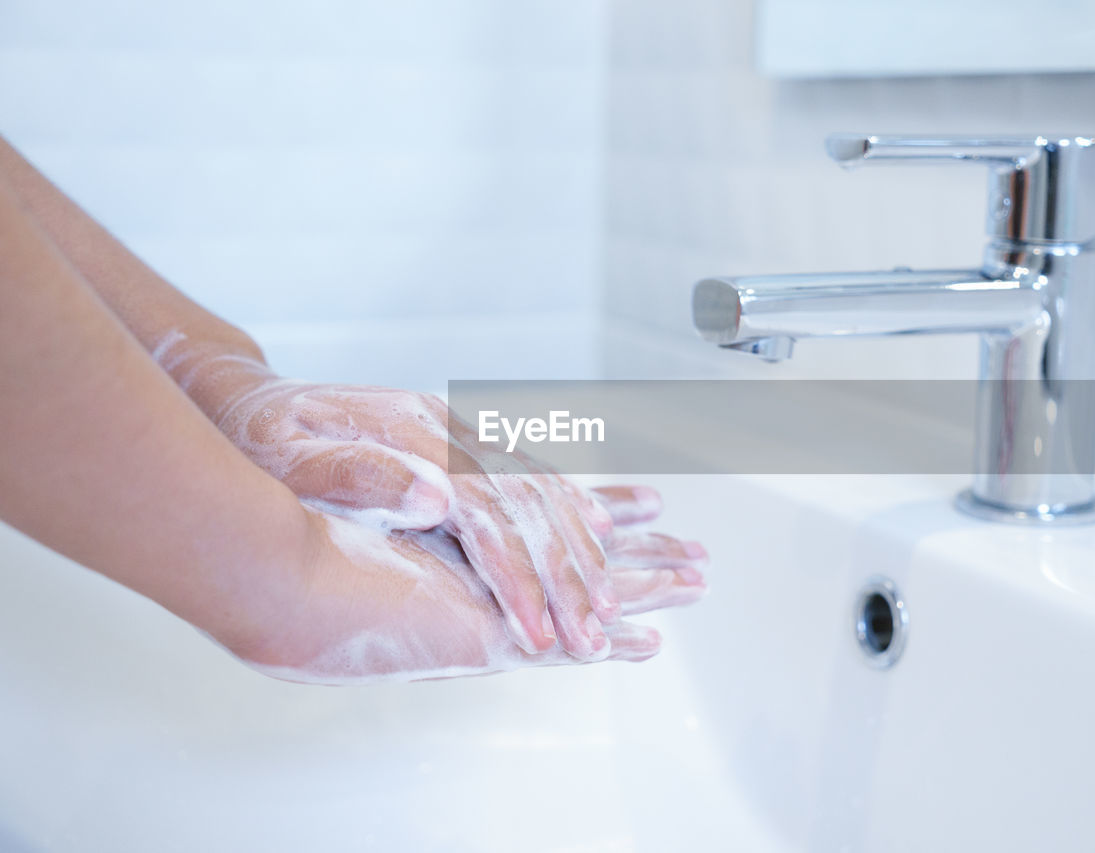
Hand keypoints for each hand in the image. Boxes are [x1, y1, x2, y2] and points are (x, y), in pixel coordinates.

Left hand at [155, 335, 697, 662]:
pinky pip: (534, 480)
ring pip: (549, 491)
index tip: (543, 635)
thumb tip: (436, 497)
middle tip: (605, 632)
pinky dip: (575, 509)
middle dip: (576, 575)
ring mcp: (463, 440)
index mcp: (419, 441)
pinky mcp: (462, 446)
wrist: (252, 400)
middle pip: (537, 508)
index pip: (492, 519)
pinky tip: (602, 529)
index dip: (522, 580)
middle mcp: (454, 437)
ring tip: (637, 583)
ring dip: (593, 545)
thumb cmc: (266, 433)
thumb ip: (360, 474)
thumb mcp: (292, 454)